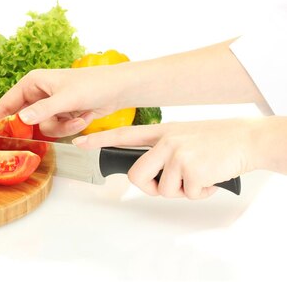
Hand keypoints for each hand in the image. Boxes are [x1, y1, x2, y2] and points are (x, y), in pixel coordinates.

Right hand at [0, 67, 125, 136]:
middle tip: (37, 134)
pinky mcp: (61, 114)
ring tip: (75, 118)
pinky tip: (82, 118)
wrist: (118, 90)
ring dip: (59, 127)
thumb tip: (21, 118)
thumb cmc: (93, 85)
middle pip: (23, 118)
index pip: (7, 101)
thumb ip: (42, 110)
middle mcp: (39, 92)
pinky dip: (68, 127)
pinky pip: (56, 128)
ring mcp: (50, 105)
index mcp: (33, 82)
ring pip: (41, 127)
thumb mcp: (66, 98)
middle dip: (36, 126)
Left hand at [72, 119, 261, 198]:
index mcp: (162, 131)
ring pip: (164, 190)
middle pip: (137, 176)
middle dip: (151, 188)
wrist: (248, 139)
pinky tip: (211, 177)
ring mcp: (177, 154)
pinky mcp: (192, 170)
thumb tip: (151, 176)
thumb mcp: (185, 136)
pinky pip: (187, 195)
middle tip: (171, 185)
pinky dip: (201, 193)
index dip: (99, 140)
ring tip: (200, 174)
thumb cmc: (218, 140)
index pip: (122, 135)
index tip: (78, 143)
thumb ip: (163, 151)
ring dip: (183, 191)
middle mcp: (166, 141)